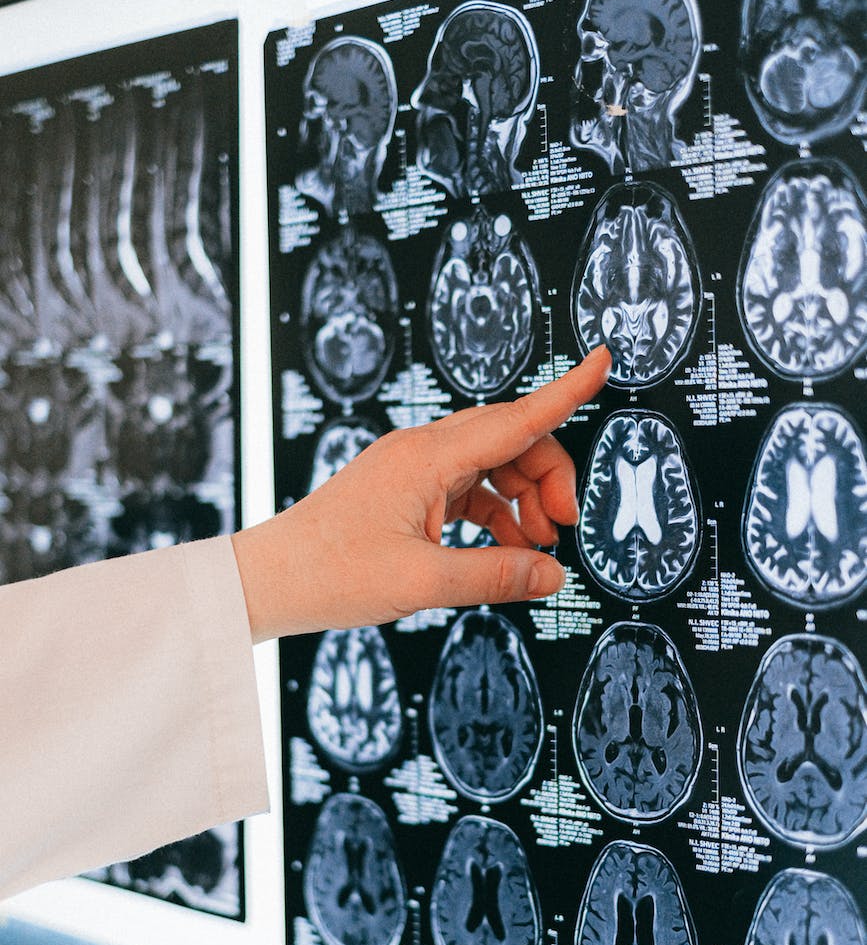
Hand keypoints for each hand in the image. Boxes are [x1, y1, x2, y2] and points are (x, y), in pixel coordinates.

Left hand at [232, 345, 609, 640]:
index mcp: (425, 457)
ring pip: (490, 467)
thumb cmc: (328, 574)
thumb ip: (495, 576)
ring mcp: (411, 470)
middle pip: (509, 441)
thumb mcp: (421, 582)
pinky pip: (466, 491)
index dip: (564, 393)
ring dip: (522, 501)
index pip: (514, 418)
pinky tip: (505, 550)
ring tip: (536, 548)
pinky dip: (493, 515)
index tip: (602, 362)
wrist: (268, 581)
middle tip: (561, 528)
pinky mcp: (404, 492)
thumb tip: (552, 575)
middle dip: (547, 477)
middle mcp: (420, 452)